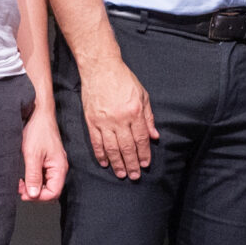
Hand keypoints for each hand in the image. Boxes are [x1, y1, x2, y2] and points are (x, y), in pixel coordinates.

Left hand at [20, 101, 67, 201]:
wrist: (38, 113)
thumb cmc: (38, 130)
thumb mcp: (32, 155)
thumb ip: (33, 176)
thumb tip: (34, 195)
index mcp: (59, 167)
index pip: (53, 193)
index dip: (38, 197)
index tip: (24, 193)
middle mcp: (59, 167)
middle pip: (51, 191)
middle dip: (35, 193)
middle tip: (20, 189)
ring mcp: (54, 164)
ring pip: (46, 185)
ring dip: (34, 187)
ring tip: (20, 183)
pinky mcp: (49, 161)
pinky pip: (44, 177)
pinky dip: (34, 180)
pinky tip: (25, 176)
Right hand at [80, 60, 159, 179]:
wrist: (100, 68)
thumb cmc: (123, 79)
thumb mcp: (142, 95)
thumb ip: (149, 117)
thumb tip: (154, 136)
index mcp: (134, 112)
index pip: (141, 139)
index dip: (144, 154)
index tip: (145, 164)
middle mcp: (119, 119)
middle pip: (127, 147)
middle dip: (132, 164)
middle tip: (134, 176)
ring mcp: (104, 121)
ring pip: (111, 148)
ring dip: (117, 163)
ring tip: (121, 174)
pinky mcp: (91, 120)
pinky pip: (96, 142)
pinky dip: (100, 154)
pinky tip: (105, 163)